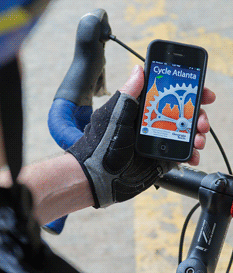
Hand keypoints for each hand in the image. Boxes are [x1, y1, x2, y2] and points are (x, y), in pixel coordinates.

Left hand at [68, 65, 214, 207]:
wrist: (98, 175)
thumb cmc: (102, 143)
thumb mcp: (114, 114)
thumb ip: (128, 94)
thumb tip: (139, 69)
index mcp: (141, 109)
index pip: (168, 95)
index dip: (187, 92)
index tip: (202, 93)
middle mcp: (151, 123)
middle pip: (182, 114)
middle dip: (197, 115)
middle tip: (201, 122)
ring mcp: (156, 141)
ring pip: (185, 133)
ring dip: (197, 134)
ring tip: (199, 140)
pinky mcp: (160, 159)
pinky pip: (181, 154)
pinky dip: (191, 154)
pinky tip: (193, 155)